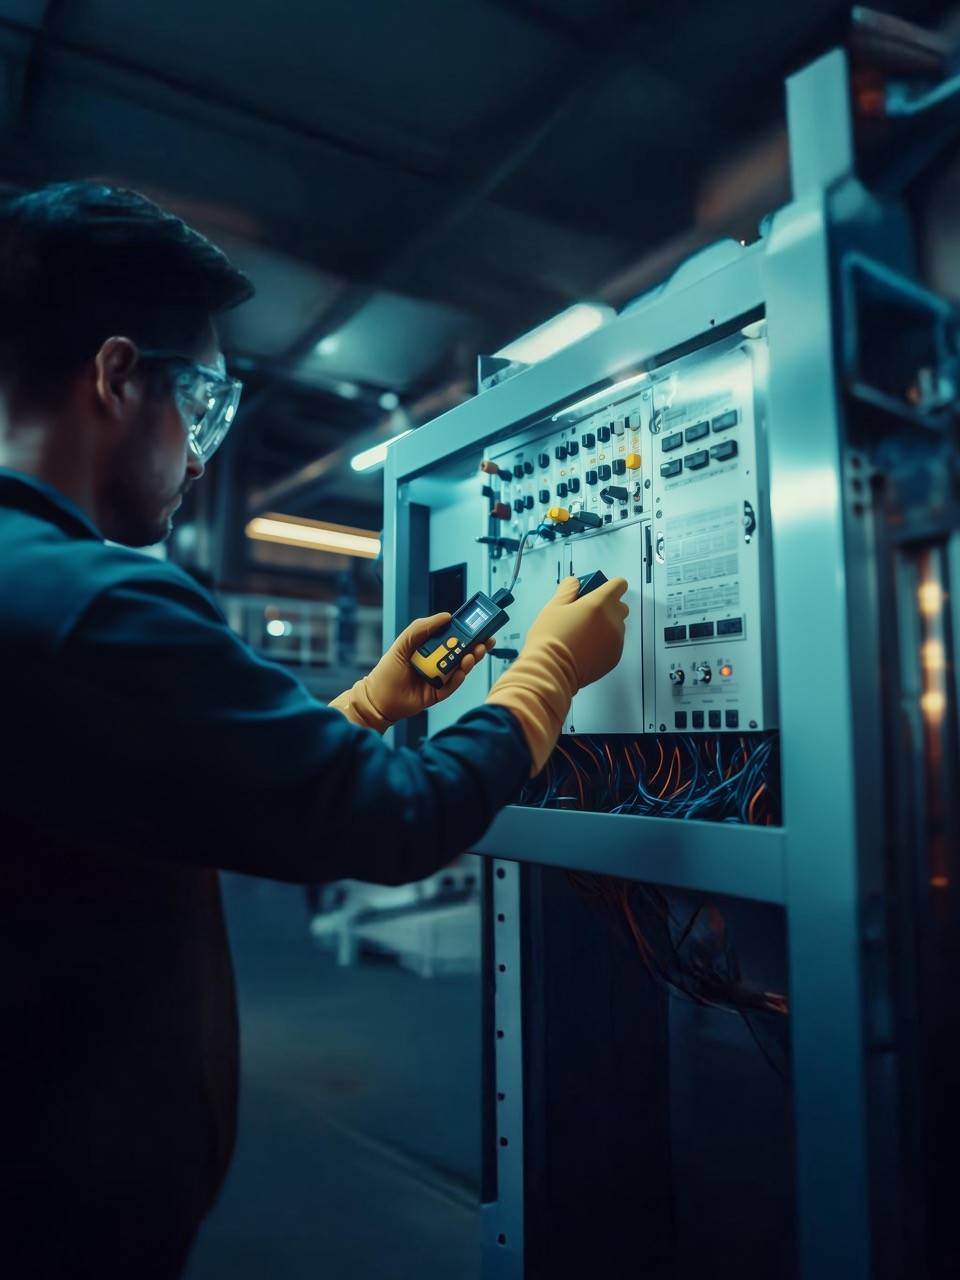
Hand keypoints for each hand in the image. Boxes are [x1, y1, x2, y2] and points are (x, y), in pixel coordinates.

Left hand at [330, 612, 494, 731]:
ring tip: (473, 654)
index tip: (479, 627)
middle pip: (461, 653)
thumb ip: (422, 627)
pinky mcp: (439, 693)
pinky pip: (452, 686)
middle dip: (475, 647)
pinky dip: (458, 679)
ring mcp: (440, 678)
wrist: (378, 698)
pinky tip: (461, 672)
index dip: (467, 633)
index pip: (453, 638)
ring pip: (460, 669)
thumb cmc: (388, 670)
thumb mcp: (403, 643)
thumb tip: (446, 616)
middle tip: (484, 641)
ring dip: (469, 661)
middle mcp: (438, 662)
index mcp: (431, 648)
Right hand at [486, 576, 628, 773]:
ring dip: (606, 626)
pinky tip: (585, 648)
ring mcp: (616, 641)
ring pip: (617, 627)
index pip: (618, 585)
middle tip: (586, 614)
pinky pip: (614, 645)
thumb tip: (574, 582)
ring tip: (583, 635)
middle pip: (620, 606)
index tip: (598, 590)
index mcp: (599, 603)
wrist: (551, 670)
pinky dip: (604, 644)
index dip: (609, 586)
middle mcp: (613, 620)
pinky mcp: (614, 658)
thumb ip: (567, 590)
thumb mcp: (553, 607)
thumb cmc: (550, 638)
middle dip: (607, 607)